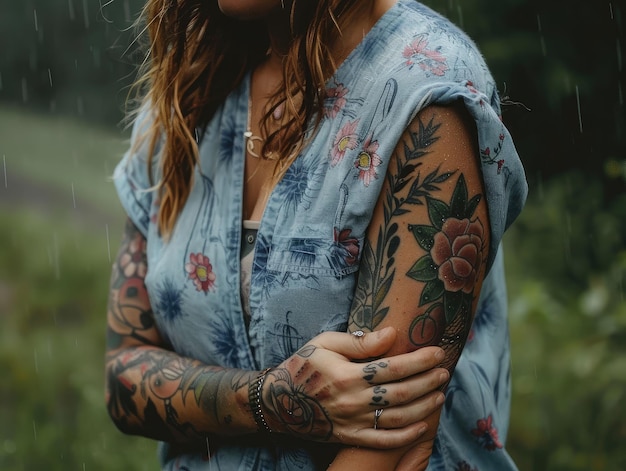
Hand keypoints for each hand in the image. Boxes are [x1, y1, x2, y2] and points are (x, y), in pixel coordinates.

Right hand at [259, 327, 447, 448]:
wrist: (279, 401)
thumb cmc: (303, 365)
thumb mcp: (324, 343)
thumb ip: (359, 342)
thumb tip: (392, 334)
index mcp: (348, 375)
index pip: (394, 367)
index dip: (419, 360)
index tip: (437, 352)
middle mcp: (353, 402)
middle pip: (401, 393)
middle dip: (427, 382)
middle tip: (444, 372)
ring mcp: (352, 423)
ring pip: (397, 418)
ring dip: (423, 407)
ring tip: (439, 395)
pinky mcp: (350, 437)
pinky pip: (383, 442)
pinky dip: (405, 436)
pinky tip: (422, 426)